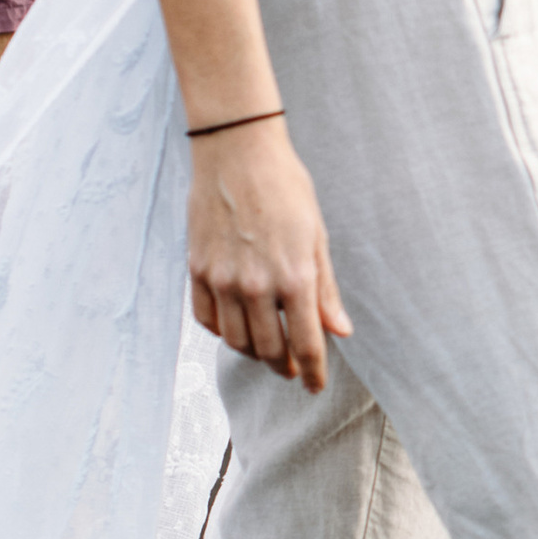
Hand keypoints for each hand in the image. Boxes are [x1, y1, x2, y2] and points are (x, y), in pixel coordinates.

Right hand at [187, 119, 351, 392]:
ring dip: (253, 353)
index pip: (306, 345)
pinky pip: (207, 319)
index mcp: (294, 277)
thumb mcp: (317, 237)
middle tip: (291, 368)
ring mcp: (222, 279)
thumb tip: (340, 332)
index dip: (312, 373)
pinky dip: (222, 331)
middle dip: (283, 366)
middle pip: (268, 351)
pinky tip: (236, 325)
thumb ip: (325, 290)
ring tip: (266, 349)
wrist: (237, 151)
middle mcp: (256, 285)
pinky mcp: (197, 269)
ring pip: (236, 341)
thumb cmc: (285, 188)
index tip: (314, 387)